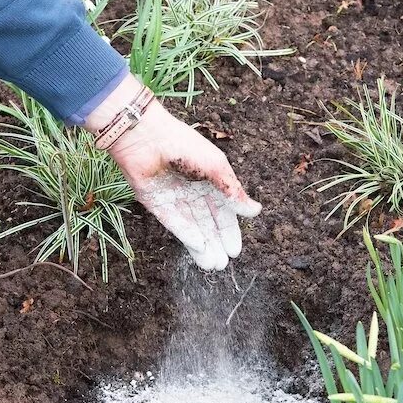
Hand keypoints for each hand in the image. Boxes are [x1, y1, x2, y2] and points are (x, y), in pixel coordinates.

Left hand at [86, 76, 261, 269]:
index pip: (223, 212)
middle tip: (223, 264)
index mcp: (210, 180)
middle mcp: (193, 192)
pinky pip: (174, 223)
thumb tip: (255, 212)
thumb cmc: (185, 146)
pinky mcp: (156, 204)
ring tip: (211, 265)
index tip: (236, 250)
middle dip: (216, 243)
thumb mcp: (216, 167)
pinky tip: (198, 247)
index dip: (230, 231)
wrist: (147, 137)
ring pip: (192, 227)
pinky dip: (186, 235)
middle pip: (208, 224)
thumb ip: (233, 191)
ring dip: (202, 246)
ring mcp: (174, 199)